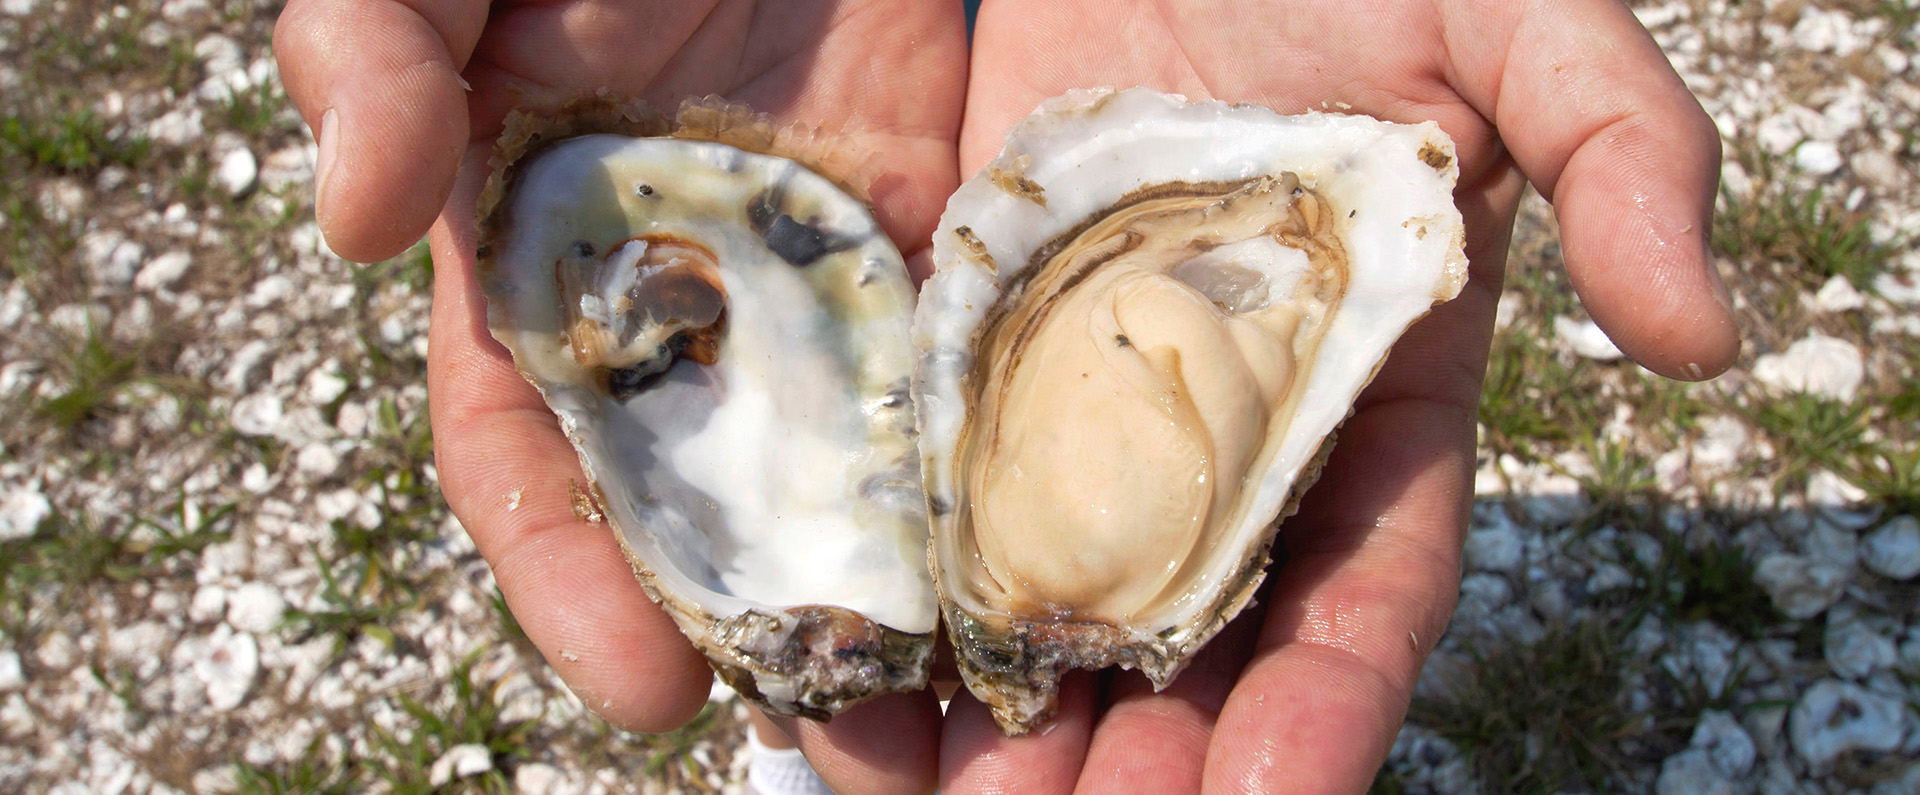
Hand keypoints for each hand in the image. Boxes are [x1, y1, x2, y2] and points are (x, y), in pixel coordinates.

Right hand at [274, 2, 966, 790]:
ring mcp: (807, 277)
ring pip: (840, 470)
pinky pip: (956, 374)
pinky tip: (1031, 565)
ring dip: (887, 598)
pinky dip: (982, 477)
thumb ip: (375, 50)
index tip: (648, 686)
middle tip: (840, 746)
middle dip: (760, 636)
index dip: (574, 578)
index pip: (534, 456)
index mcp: (533, 256)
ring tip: (953, 713)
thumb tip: (357, 218)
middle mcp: (670, 302)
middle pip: (708, 506)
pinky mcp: (931, 236)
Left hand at [920, 1, 1737, 791]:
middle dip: (1150, 761)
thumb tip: (1706, 340)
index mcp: (1378, 393)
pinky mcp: (985, 338)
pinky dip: (913, 588)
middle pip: (1200, 637)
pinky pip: (948, 486)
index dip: (1324, 706)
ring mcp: (1102, 393)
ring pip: (1062, 594)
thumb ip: (1625, 153)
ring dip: (1014, 715)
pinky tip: (860, 678)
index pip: (1361, 589)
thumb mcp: (1526, 27)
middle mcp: (1237, 426)